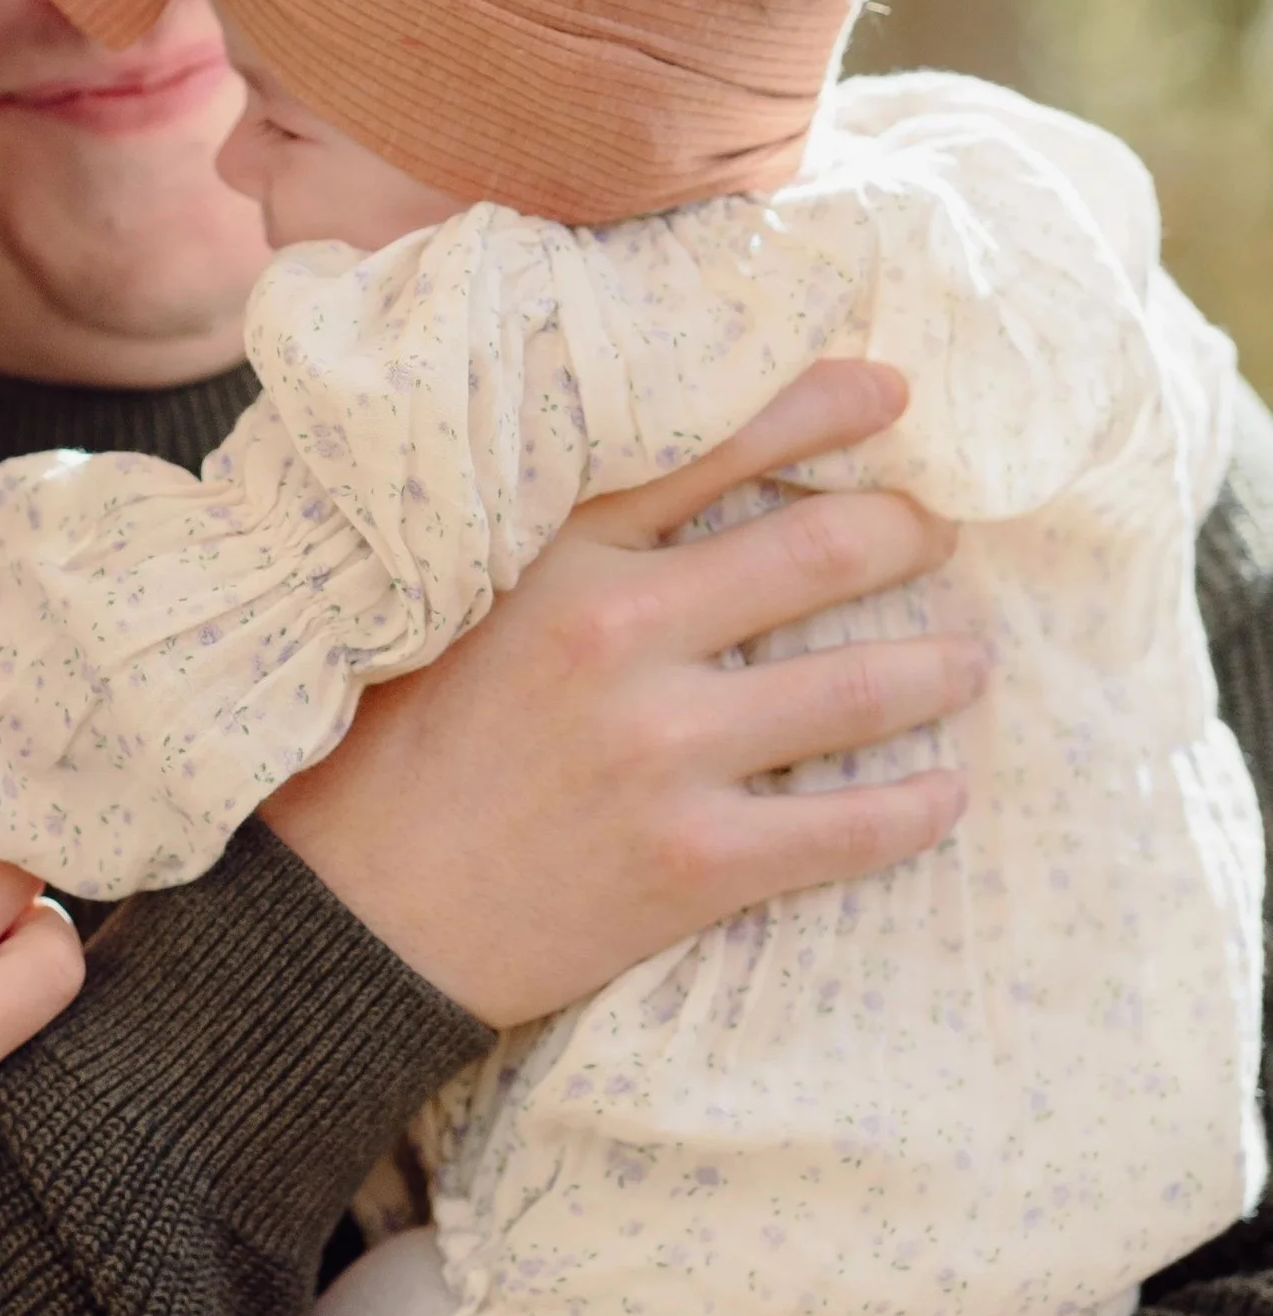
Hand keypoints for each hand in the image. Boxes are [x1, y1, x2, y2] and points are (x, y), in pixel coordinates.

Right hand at [262, 357, 986, 1027]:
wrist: (347, 923)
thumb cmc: (378, 755)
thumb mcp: (444, 604)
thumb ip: (545, 540)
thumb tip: (659, 478)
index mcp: (556, 560)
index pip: (716, 444)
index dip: (822, 406)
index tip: (890, 392)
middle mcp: (620, 637)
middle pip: (820, 552)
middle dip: (907, 533)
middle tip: (940, 532)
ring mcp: (663, 753)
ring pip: (858, 686)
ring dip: (939, 666)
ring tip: (968, 660)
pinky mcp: (692, 863)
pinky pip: (846, 828)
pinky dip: (914, 809)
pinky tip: (944, 794)